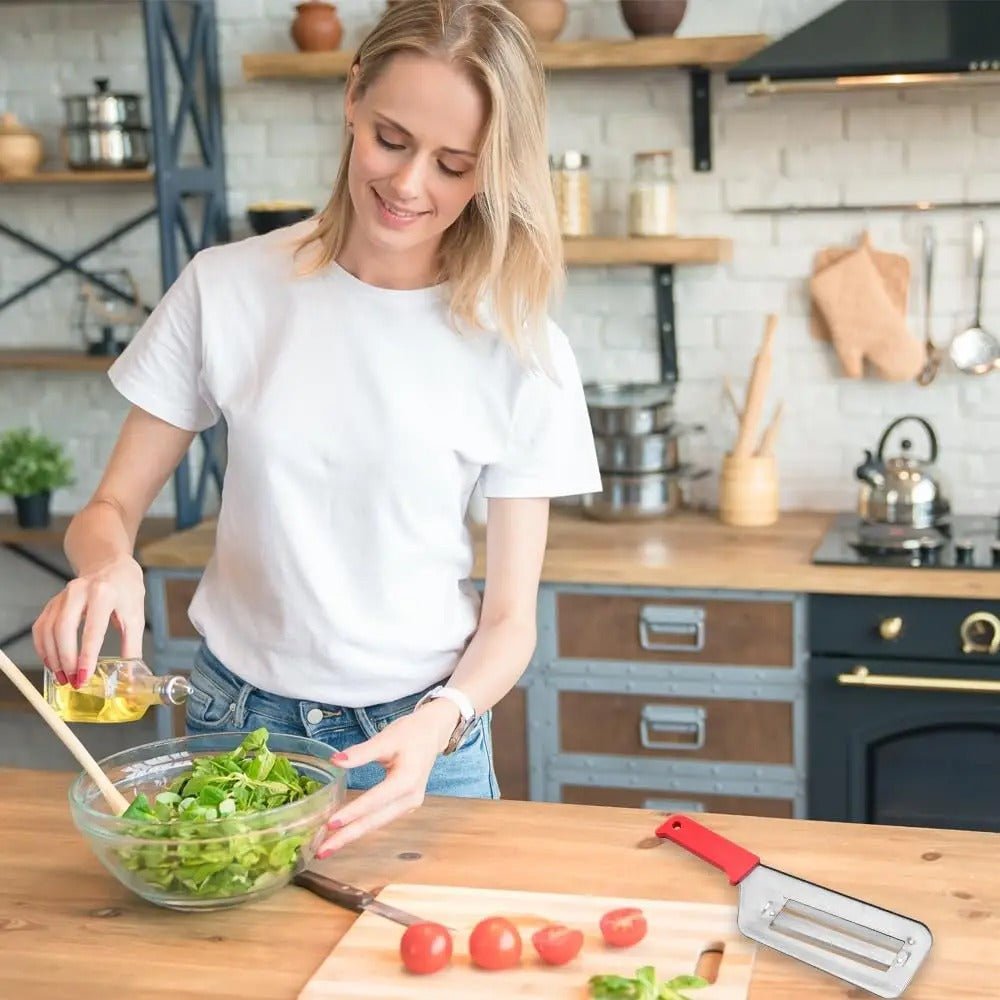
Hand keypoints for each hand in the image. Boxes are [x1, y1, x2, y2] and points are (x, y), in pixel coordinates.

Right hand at [32, 556, 145, 687]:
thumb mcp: (136, 616)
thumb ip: (132, 646)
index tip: (84, 677)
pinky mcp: (53, 602)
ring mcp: (62, 596)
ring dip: (53, 657)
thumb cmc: (126, 590)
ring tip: (63, 677)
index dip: (86, 656)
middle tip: (72, 681)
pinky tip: (52, 663)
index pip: (92, 629)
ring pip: (48, 630)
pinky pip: (41, 628)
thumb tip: (128, 675)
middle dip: (66, 659)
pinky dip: (43, 648)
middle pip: (63, 629)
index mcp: (104, 594)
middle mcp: (79, 592)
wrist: (111, 566)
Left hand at [316, 698, 459, 855]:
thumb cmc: (410, 733)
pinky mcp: (404, 806)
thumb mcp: (386, 738)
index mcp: (407, 780)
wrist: (432, 733)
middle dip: (347, 836)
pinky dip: (361, 826)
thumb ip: (361, 752)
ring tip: (326, 847)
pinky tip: (344, 832)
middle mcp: (410, 798)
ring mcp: (409, 805)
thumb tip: (335, 760)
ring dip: (352, 834)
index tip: (330, 824)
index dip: (352, 812)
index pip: (375, 800)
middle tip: (322, 851)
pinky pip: (380, 819)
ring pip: (377, 823)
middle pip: (375, 821)